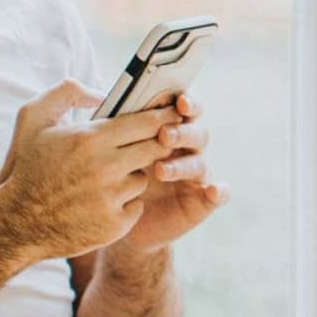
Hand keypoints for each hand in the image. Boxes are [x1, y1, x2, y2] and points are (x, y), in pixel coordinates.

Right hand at [0, 81, 180, 259]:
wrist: (15, 222)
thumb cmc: (27, 166)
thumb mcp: (33, 118)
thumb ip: (67, 93)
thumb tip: (101, 92)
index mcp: (90, 139)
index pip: (147, 122)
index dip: (164, 117)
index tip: (173, 114)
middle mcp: (105, 168)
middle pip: (156, 148)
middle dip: (157, 143)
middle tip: (153, 142)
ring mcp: (111, 198)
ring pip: (144, 177)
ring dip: (132, 175)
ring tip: (106, 178)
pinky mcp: (115, 224)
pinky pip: (137, 205)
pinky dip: (125, 203)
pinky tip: (102, 202)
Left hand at [116, 92, 226, 251]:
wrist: (111, 220)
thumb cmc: (109, 179)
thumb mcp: (105, 151)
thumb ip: (109, 125)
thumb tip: (97, 96)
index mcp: (167, 131)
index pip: (183, 111)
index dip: (185, 103)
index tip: (178, 101)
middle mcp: (185, 150)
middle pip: (196, 133)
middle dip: (182, 132)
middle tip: (164, 135)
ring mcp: (195, 176)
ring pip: (200, 163)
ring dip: (184, 164)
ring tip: (161, 171)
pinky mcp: (201, 202)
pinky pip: (217, 195)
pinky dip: (219, 192)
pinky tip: (213, 191)